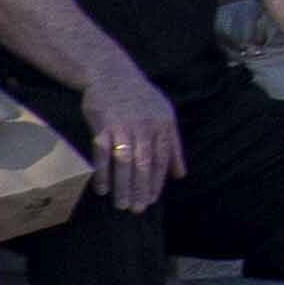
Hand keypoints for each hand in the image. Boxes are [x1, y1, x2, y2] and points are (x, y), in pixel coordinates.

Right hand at [76, 69, 179, 212]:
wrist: (112, 74)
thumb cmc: (141, 98)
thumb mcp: (165, 116)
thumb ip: (173, 146)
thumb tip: (180, 174)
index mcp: (163, 125)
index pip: (162, 159)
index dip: (157, 182)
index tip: (152, 200)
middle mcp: (145, 127)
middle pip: (144, 163)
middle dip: (141, 188)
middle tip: (138, 209)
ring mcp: (123, 127)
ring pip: (125, 162)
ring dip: (123, 185)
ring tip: (122, 204)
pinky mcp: (103, 126)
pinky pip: (103, 153)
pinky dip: (103, 172)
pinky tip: (102, 188)